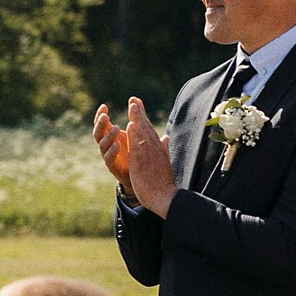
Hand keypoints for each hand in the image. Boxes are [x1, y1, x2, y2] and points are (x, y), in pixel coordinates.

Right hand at [92, 103, 132, 188]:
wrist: (138, 174)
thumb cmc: (134, 151)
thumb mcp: (134, 131)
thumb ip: (134, 116)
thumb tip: (136, 99)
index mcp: (110, 135)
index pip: (101, 124)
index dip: (100, 115)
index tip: (104, 106)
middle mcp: (106, 144)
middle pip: (98, 132)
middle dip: (100, 124)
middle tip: (105, 116)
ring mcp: (107, 155)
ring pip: (102, 144)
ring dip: (108, 136)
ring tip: (116, 127)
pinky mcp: (112, 165)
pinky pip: (109, 157)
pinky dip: (112, 150)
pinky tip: (118, 144)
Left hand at [123, 97, 175, 214]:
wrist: (165, 197)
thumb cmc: (162, 181)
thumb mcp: (163, 161)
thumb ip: (163, 148)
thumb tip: (165, 137)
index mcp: (157, 149)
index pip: (149, 129)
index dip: (142, 116)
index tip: (137, 104)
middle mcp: (154, 149)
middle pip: (146, 127)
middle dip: (139, 112)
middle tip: (133, 99)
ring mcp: (149, 155)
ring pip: (142, 133)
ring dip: (137, 119)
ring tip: (132, 106)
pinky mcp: (143, 163)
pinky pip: (138, 146)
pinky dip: (135, 135)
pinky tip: (130, 126)